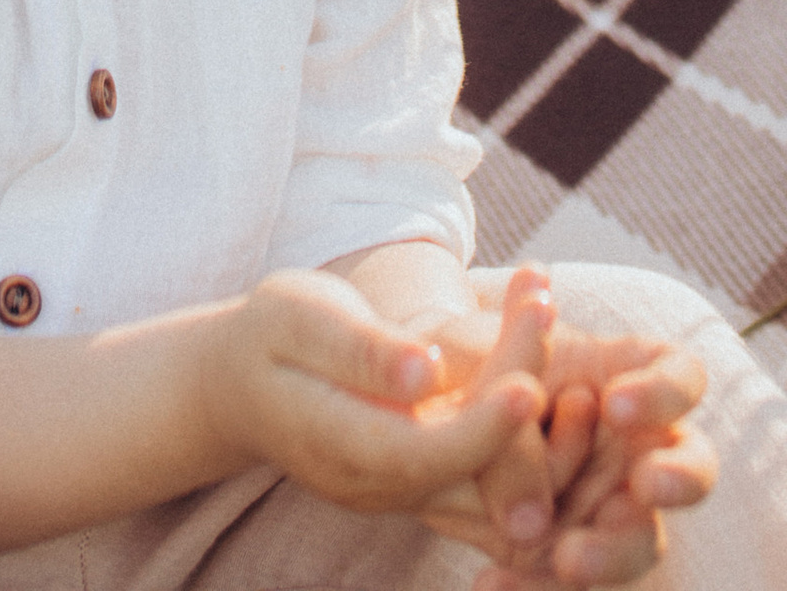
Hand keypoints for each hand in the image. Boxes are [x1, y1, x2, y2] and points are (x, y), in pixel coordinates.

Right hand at [195, 269, 542, 518]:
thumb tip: (426, 371)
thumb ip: (362, 352)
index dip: (483, 428)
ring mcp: (409, 488)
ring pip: (494, 468)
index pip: (427, 454)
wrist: (243, 385)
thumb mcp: (298, 321)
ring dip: (532, 388)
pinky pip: (490, 457)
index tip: (530, 384)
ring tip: (541, 298)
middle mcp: (384, 485)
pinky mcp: (428, 473)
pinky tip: (531, 326)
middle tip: (543, 300)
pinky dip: (522, 401)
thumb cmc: (269, 339)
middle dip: (523, 386)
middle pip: (475, 465)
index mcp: (344, 450)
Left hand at [429, 281, 714, 590]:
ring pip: (643, 539)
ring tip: (567, 560)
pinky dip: (537, 587)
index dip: (662, 393)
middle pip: (691, 466)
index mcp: (627, 374)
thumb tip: (527, 522)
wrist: (421, 412)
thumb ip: (506, 413)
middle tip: (646, 484)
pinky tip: (490, 584)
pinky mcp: (573, 550)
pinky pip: (572, 580)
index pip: (681, 376)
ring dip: (611, 553)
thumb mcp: (477, 367)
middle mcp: (634, 444)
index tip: (614, 403)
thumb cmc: (466, 362)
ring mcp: (610, 503)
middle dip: (679, 478)